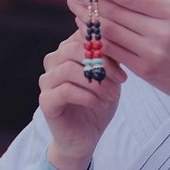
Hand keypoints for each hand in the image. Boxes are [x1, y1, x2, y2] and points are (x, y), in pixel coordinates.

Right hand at [38, 13, 126, 168]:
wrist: (86, 136)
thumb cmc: (99, 101)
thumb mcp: (110, 76)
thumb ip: (110, 56)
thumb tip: (118, 37)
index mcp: (68, 49)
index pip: (83, 35)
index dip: (106, 47)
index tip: (124, 67)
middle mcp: (53, 60)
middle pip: (74, 49)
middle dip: (103, 64)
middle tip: (121, 80)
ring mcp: (47, 80)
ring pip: (69, 69)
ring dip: (96, 83)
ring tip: (113, 95)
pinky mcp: (45, 100)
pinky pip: (65, 91)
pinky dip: (88, 97)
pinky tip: (101, 104)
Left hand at [62, 0, 169, 129]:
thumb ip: (154, 6)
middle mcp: (162, 31)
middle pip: (114, 11)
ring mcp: (152, 52)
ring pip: (109, 31)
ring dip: (86, 16)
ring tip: (71, 3)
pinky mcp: (144, 70)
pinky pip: (112, 50)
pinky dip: (95, 38)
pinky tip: (84, 27)